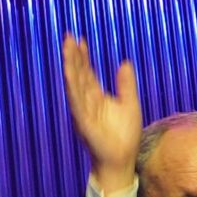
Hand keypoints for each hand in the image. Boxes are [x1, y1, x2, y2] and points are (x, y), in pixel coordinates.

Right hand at [61, 34, 141, 192]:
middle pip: (78, 75)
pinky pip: (76, 101)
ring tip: (67, 48)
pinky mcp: (83, 122)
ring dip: (70, 66)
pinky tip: (69, 72)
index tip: (80, 39)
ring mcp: (83, 112)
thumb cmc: (124, 137)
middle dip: (73, 56)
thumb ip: (126, 84)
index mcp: (96, 98)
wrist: (122, 160)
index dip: (83, 57)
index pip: (87, 73)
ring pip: (74, 85)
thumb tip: (124, 62)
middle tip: (68, 36)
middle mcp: (86, 103)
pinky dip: (72, 87)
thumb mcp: (129, 104)